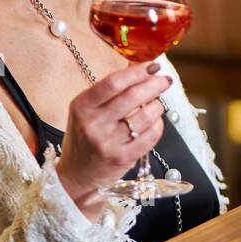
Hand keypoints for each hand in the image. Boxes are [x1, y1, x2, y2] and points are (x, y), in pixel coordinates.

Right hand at [55, 61, 173, 217]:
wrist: (76, 175)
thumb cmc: (84, 136)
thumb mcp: (86, 110)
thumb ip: (109, 90)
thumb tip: (138, 66)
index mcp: (82, 106)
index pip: (113, 83)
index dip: (137, 71)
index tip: (153, 66)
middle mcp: (93, 124)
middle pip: (132, 97)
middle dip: (154, 85)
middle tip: (164, 81)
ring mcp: (108, 143)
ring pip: (145, 116)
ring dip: (157, 106)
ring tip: (157, 104)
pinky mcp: (122, 158)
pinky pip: (150, 136)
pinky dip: (158, 125)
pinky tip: (155, 122)